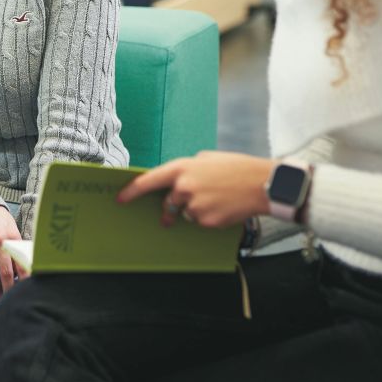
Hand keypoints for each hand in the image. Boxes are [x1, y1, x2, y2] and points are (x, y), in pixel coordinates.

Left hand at [116, 151, 274, 227]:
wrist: (262, 184)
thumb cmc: (236, 168)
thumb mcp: (207, 159)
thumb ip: (187, 169)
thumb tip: (175, 182)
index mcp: (182, 168)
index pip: (148, 181)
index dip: (131, 191)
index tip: (120, 198)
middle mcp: (184, 187)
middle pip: (167, 203)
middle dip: (170, 209)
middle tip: (174, 213)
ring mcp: (194, 206)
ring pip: (185, 214)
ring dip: (195, 211)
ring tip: (217, 199)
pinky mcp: (206, 221)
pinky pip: (199, 223)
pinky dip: (208, 218)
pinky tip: (223, 208)